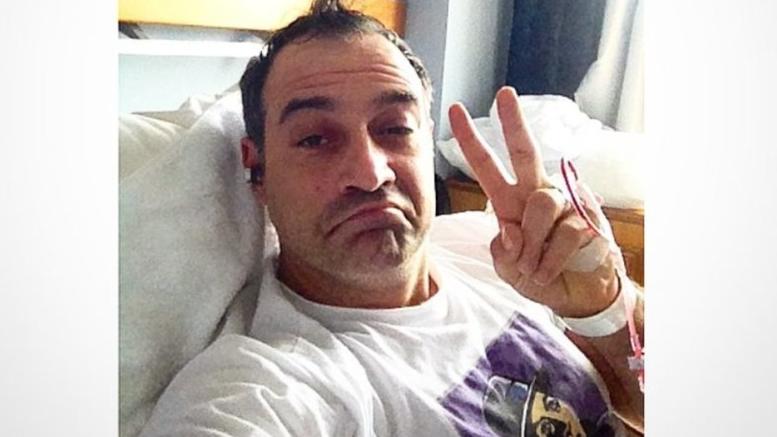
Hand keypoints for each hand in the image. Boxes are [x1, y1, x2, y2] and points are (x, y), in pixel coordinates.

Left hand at [448, 87, 618, 317]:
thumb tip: (510, 232)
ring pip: (540, 204)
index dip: (471, 142)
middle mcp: (538, 193)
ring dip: (532, 244)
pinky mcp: (588, 218)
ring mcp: (565, 203)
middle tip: (504, 94)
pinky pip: (563, 234)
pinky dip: (550, 261)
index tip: (455, 111)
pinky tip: (551, 272)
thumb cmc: (542, 274)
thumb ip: (503, 250)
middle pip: (525, 152)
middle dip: (513, 122)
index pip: (488, 167)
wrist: (579, 295)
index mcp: (512, 201)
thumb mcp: (509, 268)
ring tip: (534, 267)